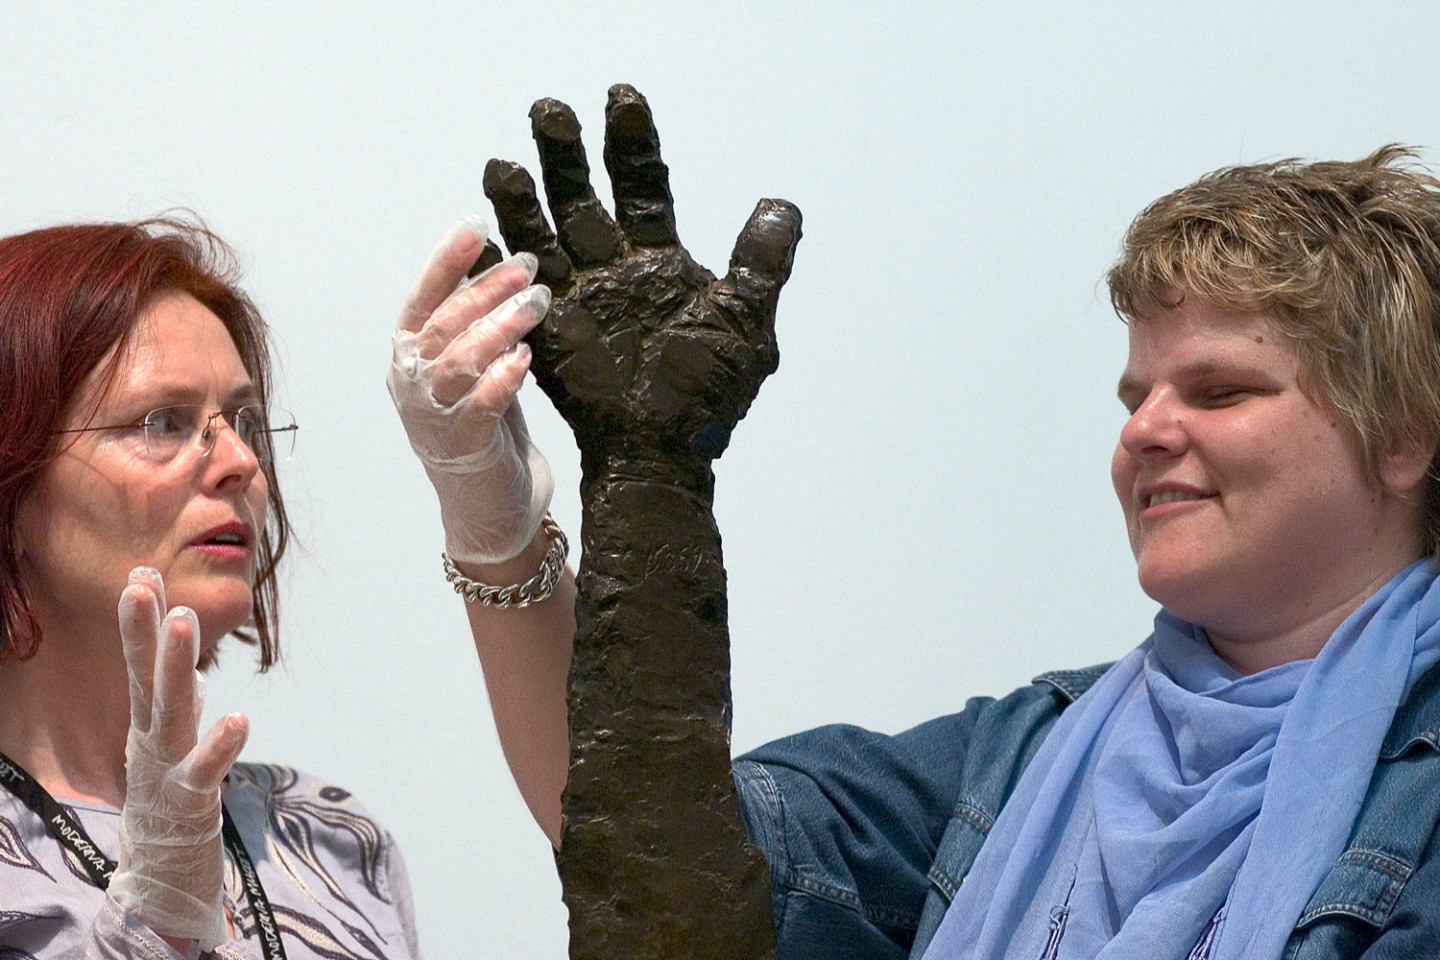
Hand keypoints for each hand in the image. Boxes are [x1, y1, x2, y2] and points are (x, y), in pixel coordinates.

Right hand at [107, 567, 247, 948]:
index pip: (142, 663)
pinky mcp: (189, 800)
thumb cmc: (169, 802)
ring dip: (173, 664)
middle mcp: (151, 739)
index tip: (141, 572)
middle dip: (143, 629)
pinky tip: (238, 719)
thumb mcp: (171, 748)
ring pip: (170, 709)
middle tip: (143, 582)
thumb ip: (179, 711)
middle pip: (144, 676)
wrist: (159, 875)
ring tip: (182, 620)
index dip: (142, 620)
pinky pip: (204, 769)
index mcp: (149, 722)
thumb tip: (194, 676)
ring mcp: (166, 768)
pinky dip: (218, 745)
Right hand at [388, 217, 556, 563]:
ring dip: (498, 326)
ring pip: (457, 359)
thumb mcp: (480, 370)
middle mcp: (410, 384)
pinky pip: (478, 404)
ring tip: (536, 303)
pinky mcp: (460, 447)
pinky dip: (501, 377)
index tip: (476, 225)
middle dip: (485, 289)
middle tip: (528, 267)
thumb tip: (501, 270)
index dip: (446, 260)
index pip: (422, 297)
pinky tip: (525, 358)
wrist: (494, 512)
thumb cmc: (488, 434)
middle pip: (442, 323)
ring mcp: (430, 418)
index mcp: (410, 358)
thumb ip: (477, 328)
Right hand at [483, 84, 801, 462]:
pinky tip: (477, 234)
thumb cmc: (708, 395)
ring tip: (504, 164)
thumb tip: (782, 204)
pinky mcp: (548, 333)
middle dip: (567, 156)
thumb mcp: (746, 322)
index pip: (644, 185)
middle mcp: (613, 268)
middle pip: (583, 197)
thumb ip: (761, 262)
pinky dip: (495, 265)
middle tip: (549, 111)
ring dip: (523, 201)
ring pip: (543, 235)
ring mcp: (577, 298)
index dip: (632, 143)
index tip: (621, 98)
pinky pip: (514, 293)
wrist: (666, 453)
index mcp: (659, 260)